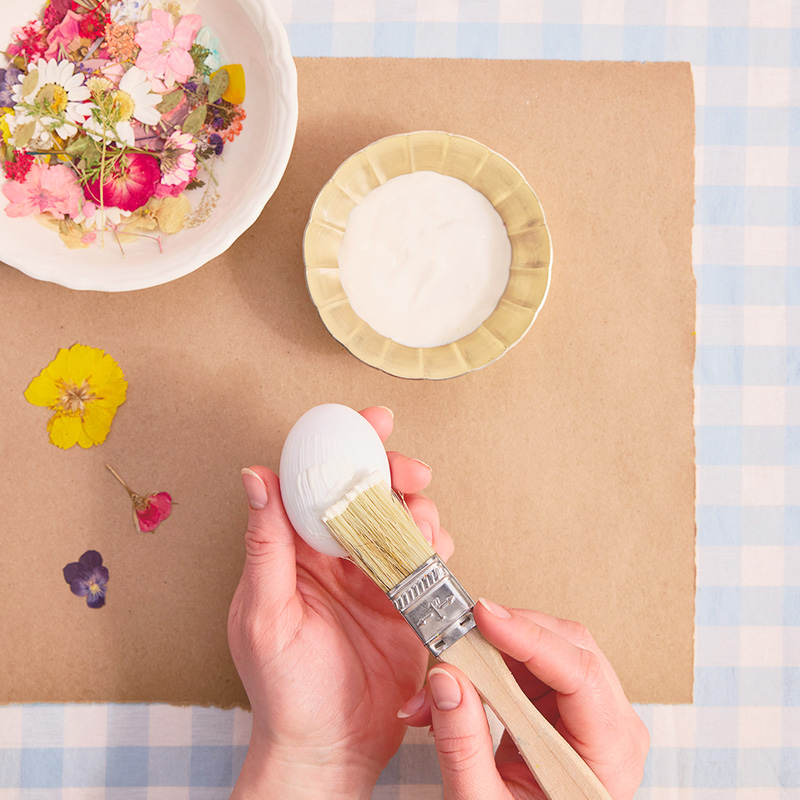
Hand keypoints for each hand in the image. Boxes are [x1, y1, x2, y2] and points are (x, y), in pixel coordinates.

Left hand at [228, 406, 453, 799]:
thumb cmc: (284, 691)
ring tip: (421, 525)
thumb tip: (255, 477)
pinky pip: (425, 560)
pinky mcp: (404, 602)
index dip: (344, 448)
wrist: (329, 751)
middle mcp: (336, 558)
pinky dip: (435, 545)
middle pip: (368, 494)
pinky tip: (436, 550)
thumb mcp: (266, 615)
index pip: (317, 484)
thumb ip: (265, 545)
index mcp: (295, 553)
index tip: (369, 423)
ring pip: (401, 521)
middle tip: (411, 473)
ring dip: (417, 510)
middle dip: (393, 473)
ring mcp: (373, 578)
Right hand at [397, 600, 648, 799]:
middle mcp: (613, 723)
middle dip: (504, 635)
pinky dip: (493, 660)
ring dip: (492, 647)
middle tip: (453, 633)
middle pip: (567, 647)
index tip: (483, 617)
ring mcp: (594, 708)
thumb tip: (446, 678)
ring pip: (547, 644)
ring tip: (446, 668)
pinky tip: (464, 676)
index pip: (580, 675)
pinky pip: (532, 658)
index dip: (529, 638)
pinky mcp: (568, 700)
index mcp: (611, 756)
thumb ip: (463, 744)